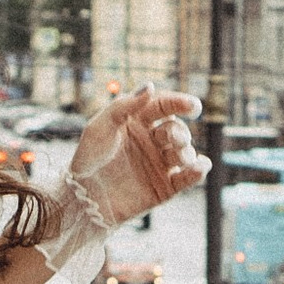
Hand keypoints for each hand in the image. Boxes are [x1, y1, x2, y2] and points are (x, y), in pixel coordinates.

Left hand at [65, 90, 204, 233]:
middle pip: (177, 130)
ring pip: (185, 152)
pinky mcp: (165, 187)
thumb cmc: (87, 159)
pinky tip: (200, 166)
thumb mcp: (99, 127)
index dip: (180, 103)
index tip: (193, 106)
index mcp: (138, 121)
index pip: (164, 106)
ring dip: (187, 152)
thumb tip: (151, 85)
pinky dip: (198, 171)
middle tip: (172, 139)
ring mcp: (160, 164)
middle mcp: (152, 141)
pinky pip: (188, 178)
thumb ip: (124, 105)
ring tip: (180, 157)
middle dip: (179, 133)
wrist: (83, 198)